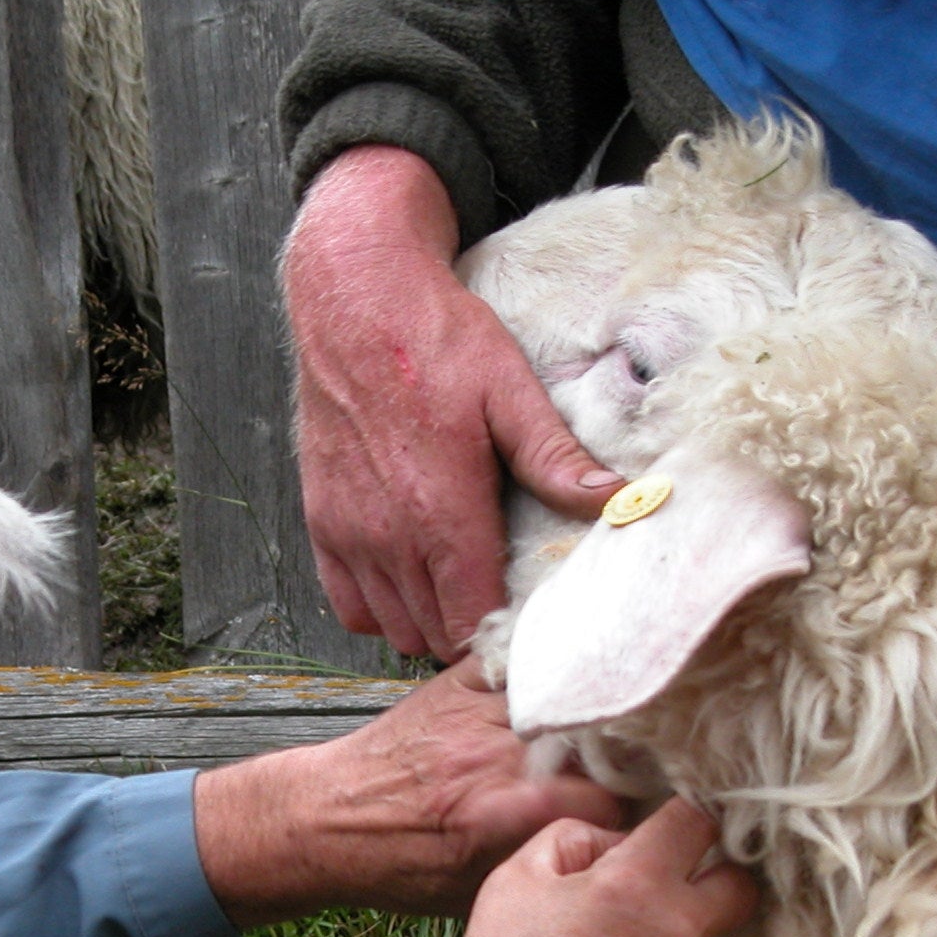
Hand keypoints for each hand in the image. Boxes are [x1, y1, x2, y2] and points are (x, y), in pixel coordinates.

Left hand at [194, 659, 626, 927]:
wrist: (325, 819)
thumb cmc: (397, 868)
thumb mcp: (472, 895)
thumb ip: (541, 868)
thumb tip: (610, 859)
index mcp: (498, 816)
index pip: (606, 802)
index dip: (638, 813)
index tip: (651, 819)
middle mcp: (492, 755)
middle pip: (598, 742)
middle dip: (634, 756)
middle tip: (658, 768)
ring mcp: (477, 711)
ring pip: (570, 692)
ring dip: (603, 708)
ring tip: (633, 721)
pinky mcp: (461, 681)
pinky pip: (529, 656)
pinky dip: (560, 662)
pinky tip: (586, 673)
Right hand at [284, 146, 622, 660]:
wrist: (354, 301)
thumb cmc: (433, 339)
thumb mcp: (509, 389)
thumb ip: (554, 457)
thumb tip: (614, 499)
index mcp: (443, 512)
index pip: (469, 622)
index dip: (500, 635)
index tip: (527, 622)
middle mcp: (389, 535)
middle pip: (433, 635)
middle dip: (467, 629)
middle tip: (499, 600)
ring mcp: (350, 533)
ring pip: (392, 628)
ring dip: (425, 621)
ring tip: (457, 590)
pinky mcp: (322, 522)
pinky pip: (349, 605)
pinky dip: (379, 607)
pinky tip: (409, 577)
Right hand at [406, 798, 756, 936]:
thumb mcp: (511, 883)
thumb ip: (574, 837)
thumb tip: (619, 842)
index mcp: (637, 882)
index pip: (698, 820)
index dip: (683, 818)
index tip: (667, 830)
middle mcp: (683, 928)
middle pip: (738, 881)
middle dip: (712, 875)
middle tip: (666, 889)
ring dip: (678, 936)